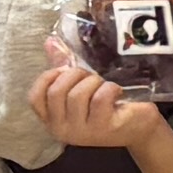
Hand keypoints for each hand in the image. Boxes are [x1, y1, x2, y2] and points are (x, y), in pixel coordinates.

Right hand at [27, 47, 163, 153]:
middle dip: (74, 75)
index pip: (35, 97)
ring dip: (93, 81)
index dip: (48, 77)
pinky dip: (109, 88)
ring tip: (103, 85)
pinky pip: (100, 99)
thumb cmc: (106, 106)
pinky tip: (117, 91)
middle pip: (56, 92)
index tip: (65, 70)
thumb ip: (63, 66)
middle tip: (89, 76)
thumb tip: (50, 41)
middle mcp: (62, 129)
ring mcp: (82, 131)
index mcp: (52, 119)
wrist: (138, 126)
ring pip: (77, 95)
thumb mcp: (80, 86)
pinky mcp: (103, 128)